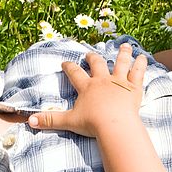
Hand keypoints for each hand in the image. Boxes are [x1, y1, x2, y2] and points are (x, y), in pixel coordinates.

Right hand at [28, 43, 146, 136]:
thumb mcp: (68, 121)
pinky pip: (138, 73)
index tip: (65, 63)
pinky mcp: (134, 87)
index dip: (69, 67)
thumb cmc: (92, 124)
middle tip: (91, 55)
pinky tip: (142, 57)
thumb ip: (50, 120)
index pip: (75, 73)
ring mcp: (119, 82)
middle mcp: (103, 80)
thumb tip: (29, 122)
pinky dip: (141, 64)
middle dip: (93, 58)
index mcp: (87, 87)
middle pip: (97, 64)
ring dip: (122, 53)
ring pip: (121, 63)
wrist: (114, 125)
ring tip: (124, 46)